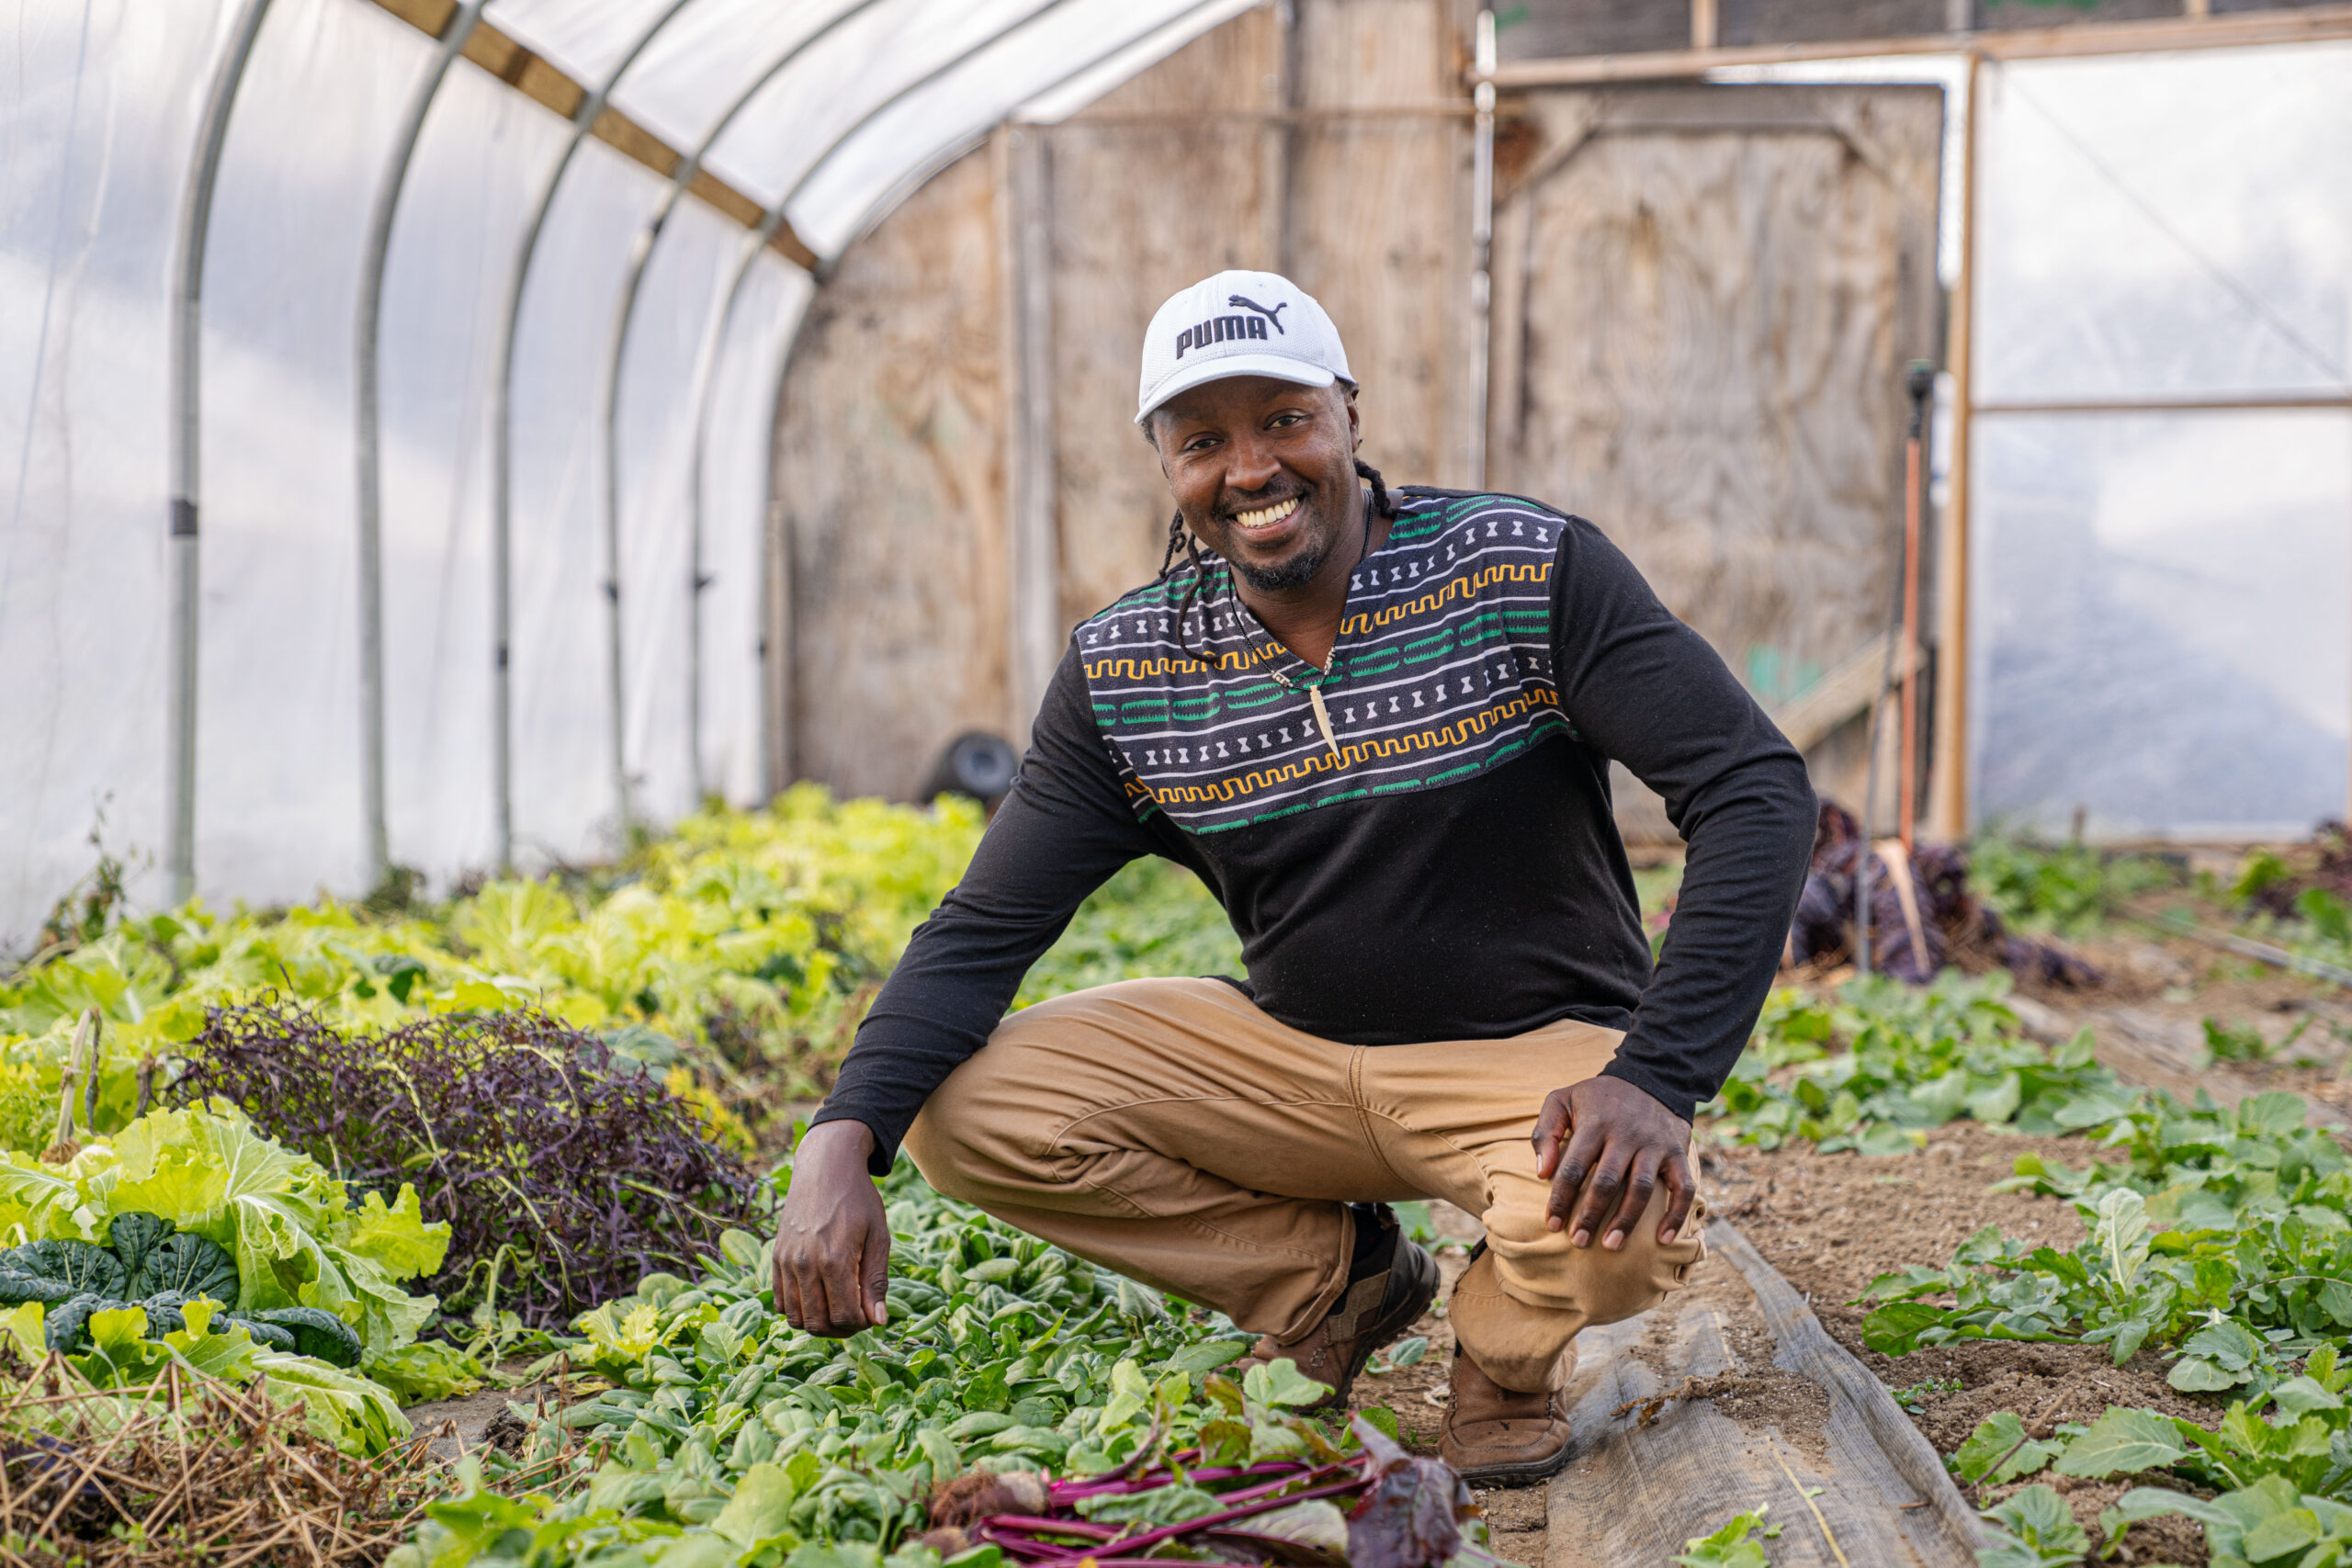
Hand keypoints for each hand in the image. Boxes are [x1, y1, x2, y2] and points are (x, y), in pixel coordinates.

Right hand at [773, 1119, 891, 1335]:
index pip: (845, 1317)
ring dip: (818, 1323)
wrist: (825, 1167)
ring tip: (837, 1308)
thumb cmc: (859, 1199)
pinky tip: (818, 1296)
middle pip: (818, 1324)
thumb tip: (879, 1321)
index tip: (872, 1313)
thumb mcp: (878, 1236)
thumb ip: (876, 1281)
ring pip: (796, 1318)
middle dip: (841, 1329)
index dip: (862, 1324)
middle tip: (857, 1315)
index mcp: (835, 1260)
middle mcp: (806, 1265)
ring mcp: (787, 1262)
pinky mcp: (776, 1257)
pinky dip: (797, 1309)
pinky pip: (780, 1301)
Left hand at [1531, 1076, 1695, 1252]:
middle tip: (1578, 1242)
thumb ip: (1544, 1132)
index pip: (1574, 1167)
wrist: (1650, 1077)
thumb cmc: (1598, 1097)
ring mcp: (1654, 1145)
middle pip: (1607, 1182)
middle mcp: (1626, 1135)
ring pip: (1641, 1189)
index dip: (1561, 1198)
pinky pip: (1683, 1188)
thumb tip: (1541, 1173)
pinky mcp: (1678, 1153)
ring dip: (1627, 1220)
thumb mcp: (1563, 1100)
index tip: (1552, 1224)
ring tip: (1611, 1245)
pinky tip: (1663, 1240)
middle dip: (1590, 1215)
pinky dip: (1676, 1215)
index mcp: (1595, 1123)